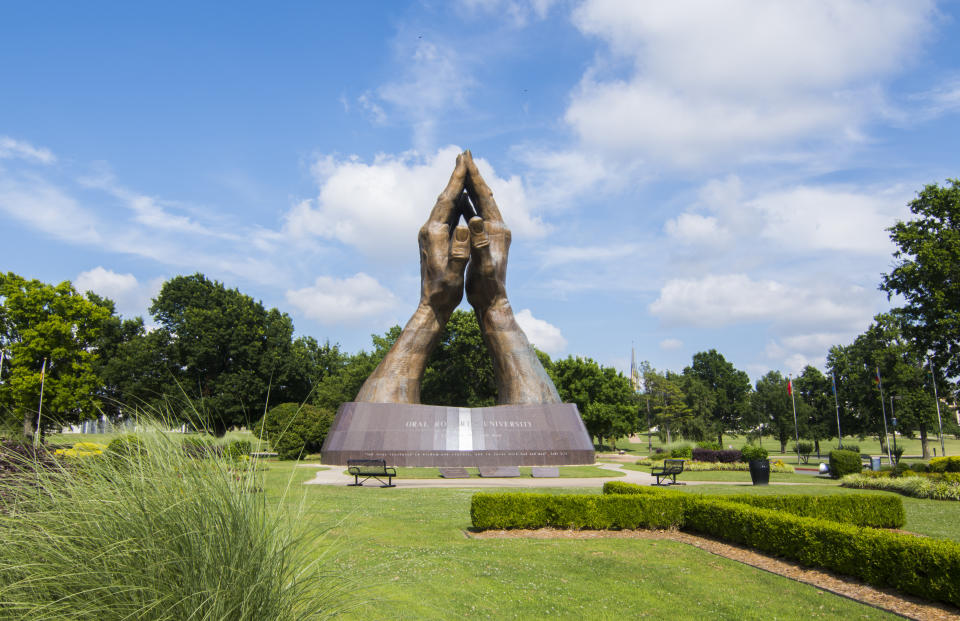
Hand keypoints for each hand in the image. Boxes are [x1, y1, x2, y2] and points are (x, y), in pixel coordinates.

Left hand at [418, 153, 470, 321]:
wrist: (431, 305)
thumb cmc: (445, 291)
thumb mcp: (455, 272)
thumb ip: (460, 249)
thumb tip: (464, 225)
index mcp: (434, 233)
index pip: (447, 199)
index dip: (456, 179)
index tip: (464, 160)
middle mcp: (429, 230)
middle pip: (444, 196)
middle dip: (455, 177)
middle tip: (463, 156)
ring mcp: (430, 235)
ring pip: (444, 205)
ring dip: (455, 189)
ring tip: (464, 173)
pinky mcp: (433, 241)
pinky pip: (445, 216)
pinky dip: (455, 204)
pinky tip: (462, 201)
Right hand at [462, 151, 510, 315]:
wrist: (492, 303)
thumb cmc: (485, 287)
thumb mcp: (482, 265)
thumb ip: (479, 243)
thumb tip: (476, 219)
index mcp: (497, 230)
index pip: (485, 196)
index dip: (475, 176)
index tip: (467, 156)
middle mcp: (497, 228)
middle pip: (484, 195)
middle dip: (474, 175)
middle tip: (464, 154)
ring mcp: (493, 234)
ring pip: (480, 204)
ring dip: (470, 188)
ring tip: (461, 171)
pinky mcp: (487, 240)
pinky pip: (476, 217)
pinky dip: (468, 205)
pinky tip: (460, 200)